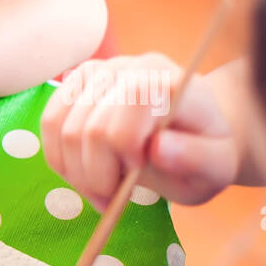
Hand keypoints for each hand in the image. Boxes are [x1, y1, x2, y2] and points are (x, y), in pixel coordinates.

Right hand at [40, 53, 239, 208]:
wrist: (191, 130)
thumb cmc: (203, 152)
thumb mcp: (216, 167)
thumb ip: (196, 158)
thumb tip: (160, 148)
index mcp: (174, 83)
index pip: (133, 100)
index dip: (125, 146)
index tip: (135, 175)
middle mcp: (133, 67)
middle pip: (90, 125)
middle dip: (95, 174)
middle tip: (112, 198)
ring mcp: (100, 71)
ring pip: (62, 127)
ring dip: (75, 171)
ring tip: (99, 188)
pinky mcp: (76, 83)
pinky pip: (49, 121)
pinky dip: (59, 157)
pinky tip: (81, 173)